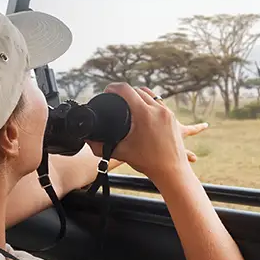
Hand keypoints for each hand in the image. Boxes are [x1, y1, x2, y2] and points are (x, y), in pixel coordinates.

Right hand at [86, 84, 207, 183]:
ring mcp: (167, 113)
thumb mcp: (122, 152)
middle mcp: (157, 109)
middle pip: (138, 90)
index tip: (107, 91)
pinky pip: (160, 103)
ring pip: (151, 95)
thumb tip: (87, 142)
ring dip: (139, 95)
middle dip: (125, 92)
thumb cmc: (149, 163)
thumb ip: (101, 147)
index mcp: (144, 114)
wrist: (172, 171)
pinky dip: (150, 103)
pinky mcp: (173, 119)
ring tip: (129, 100)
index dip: (113, 88)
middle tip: (116, 98)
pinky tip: (145, 107)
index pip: (126, 90)